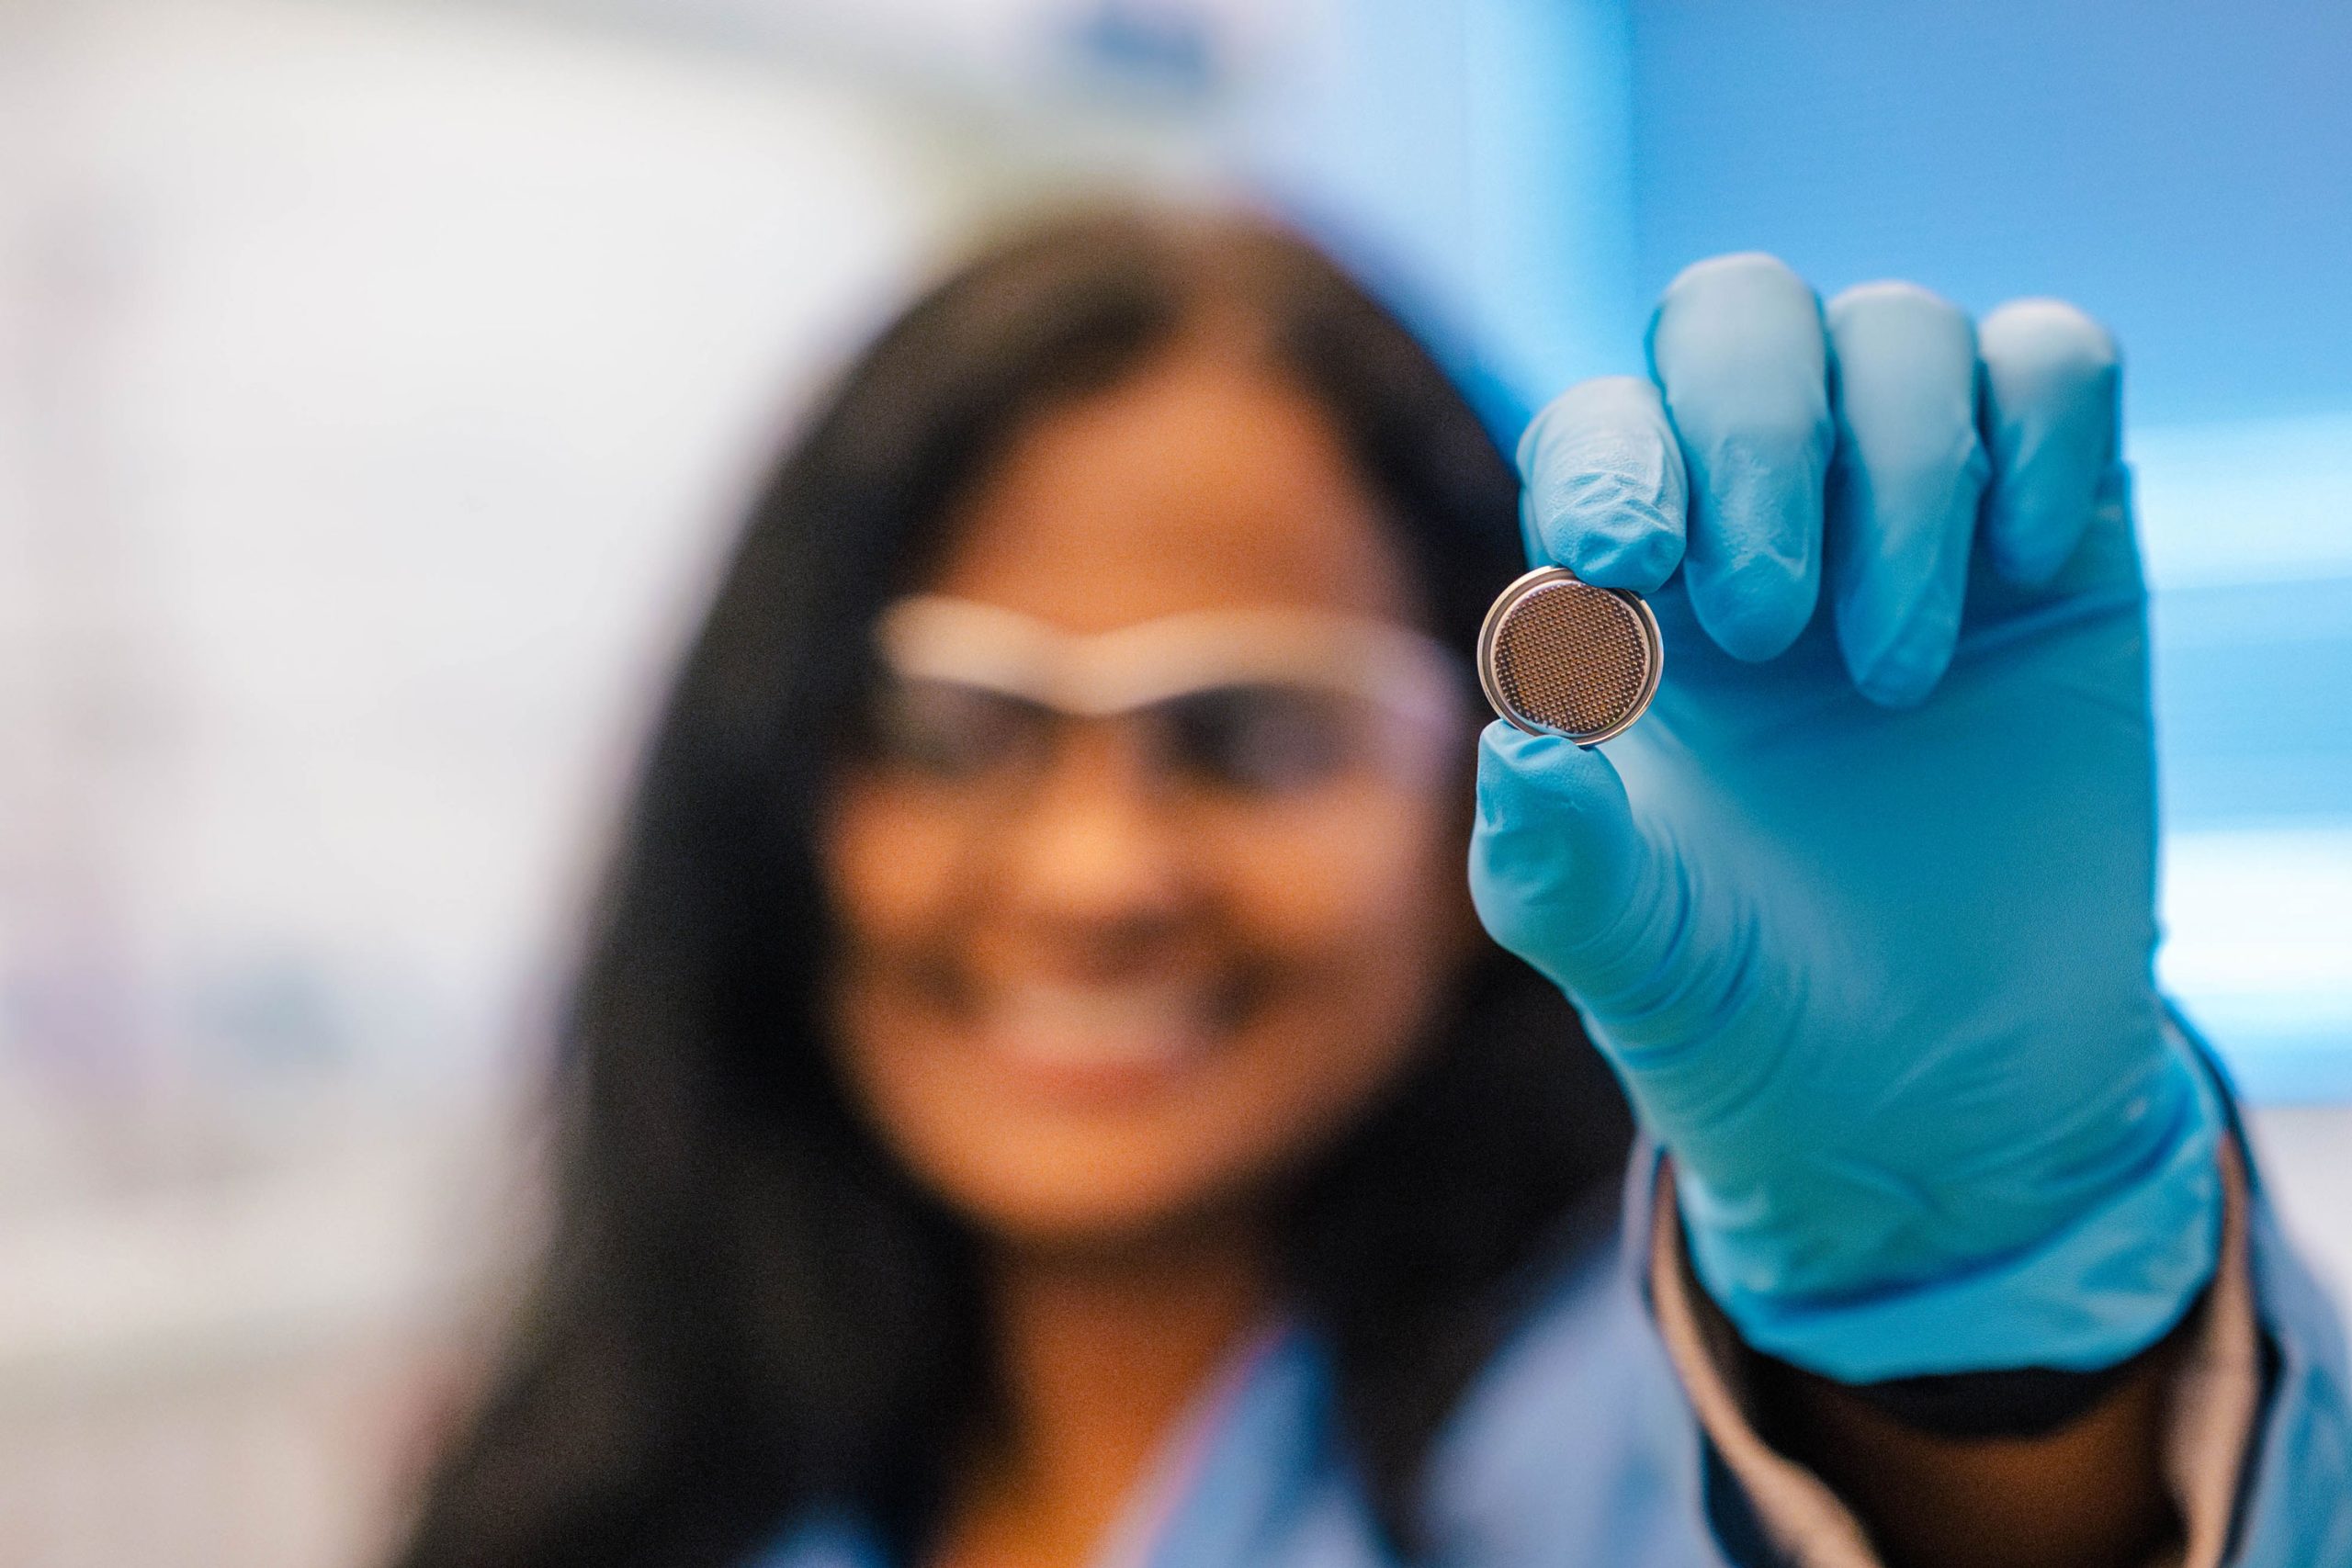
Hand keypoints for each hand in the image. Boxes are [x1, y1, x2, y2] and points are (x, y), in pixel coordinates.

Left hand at [1469, 254, 2221, 1381]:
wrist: (1940, 1100)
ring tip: (1890, 677)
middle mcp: (1758, 522)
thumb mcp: (1627, 958)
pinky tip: (2021, 572)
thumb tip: (1518, 731)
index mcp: (1623, 595)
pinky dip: (2038, 426)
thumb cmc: (1744, 1010)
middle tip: (1764, 626)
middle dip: (1748, 434)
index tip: (1625, 564)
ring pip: (1896, 330)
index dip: (1607, 458)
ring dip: (1897, 476)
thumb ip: (1554, 857)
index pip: (1597, 429)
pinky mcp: (2055, 542)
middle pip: (1733, 317)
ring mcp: (1910, 517)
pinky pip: (2054, 361)